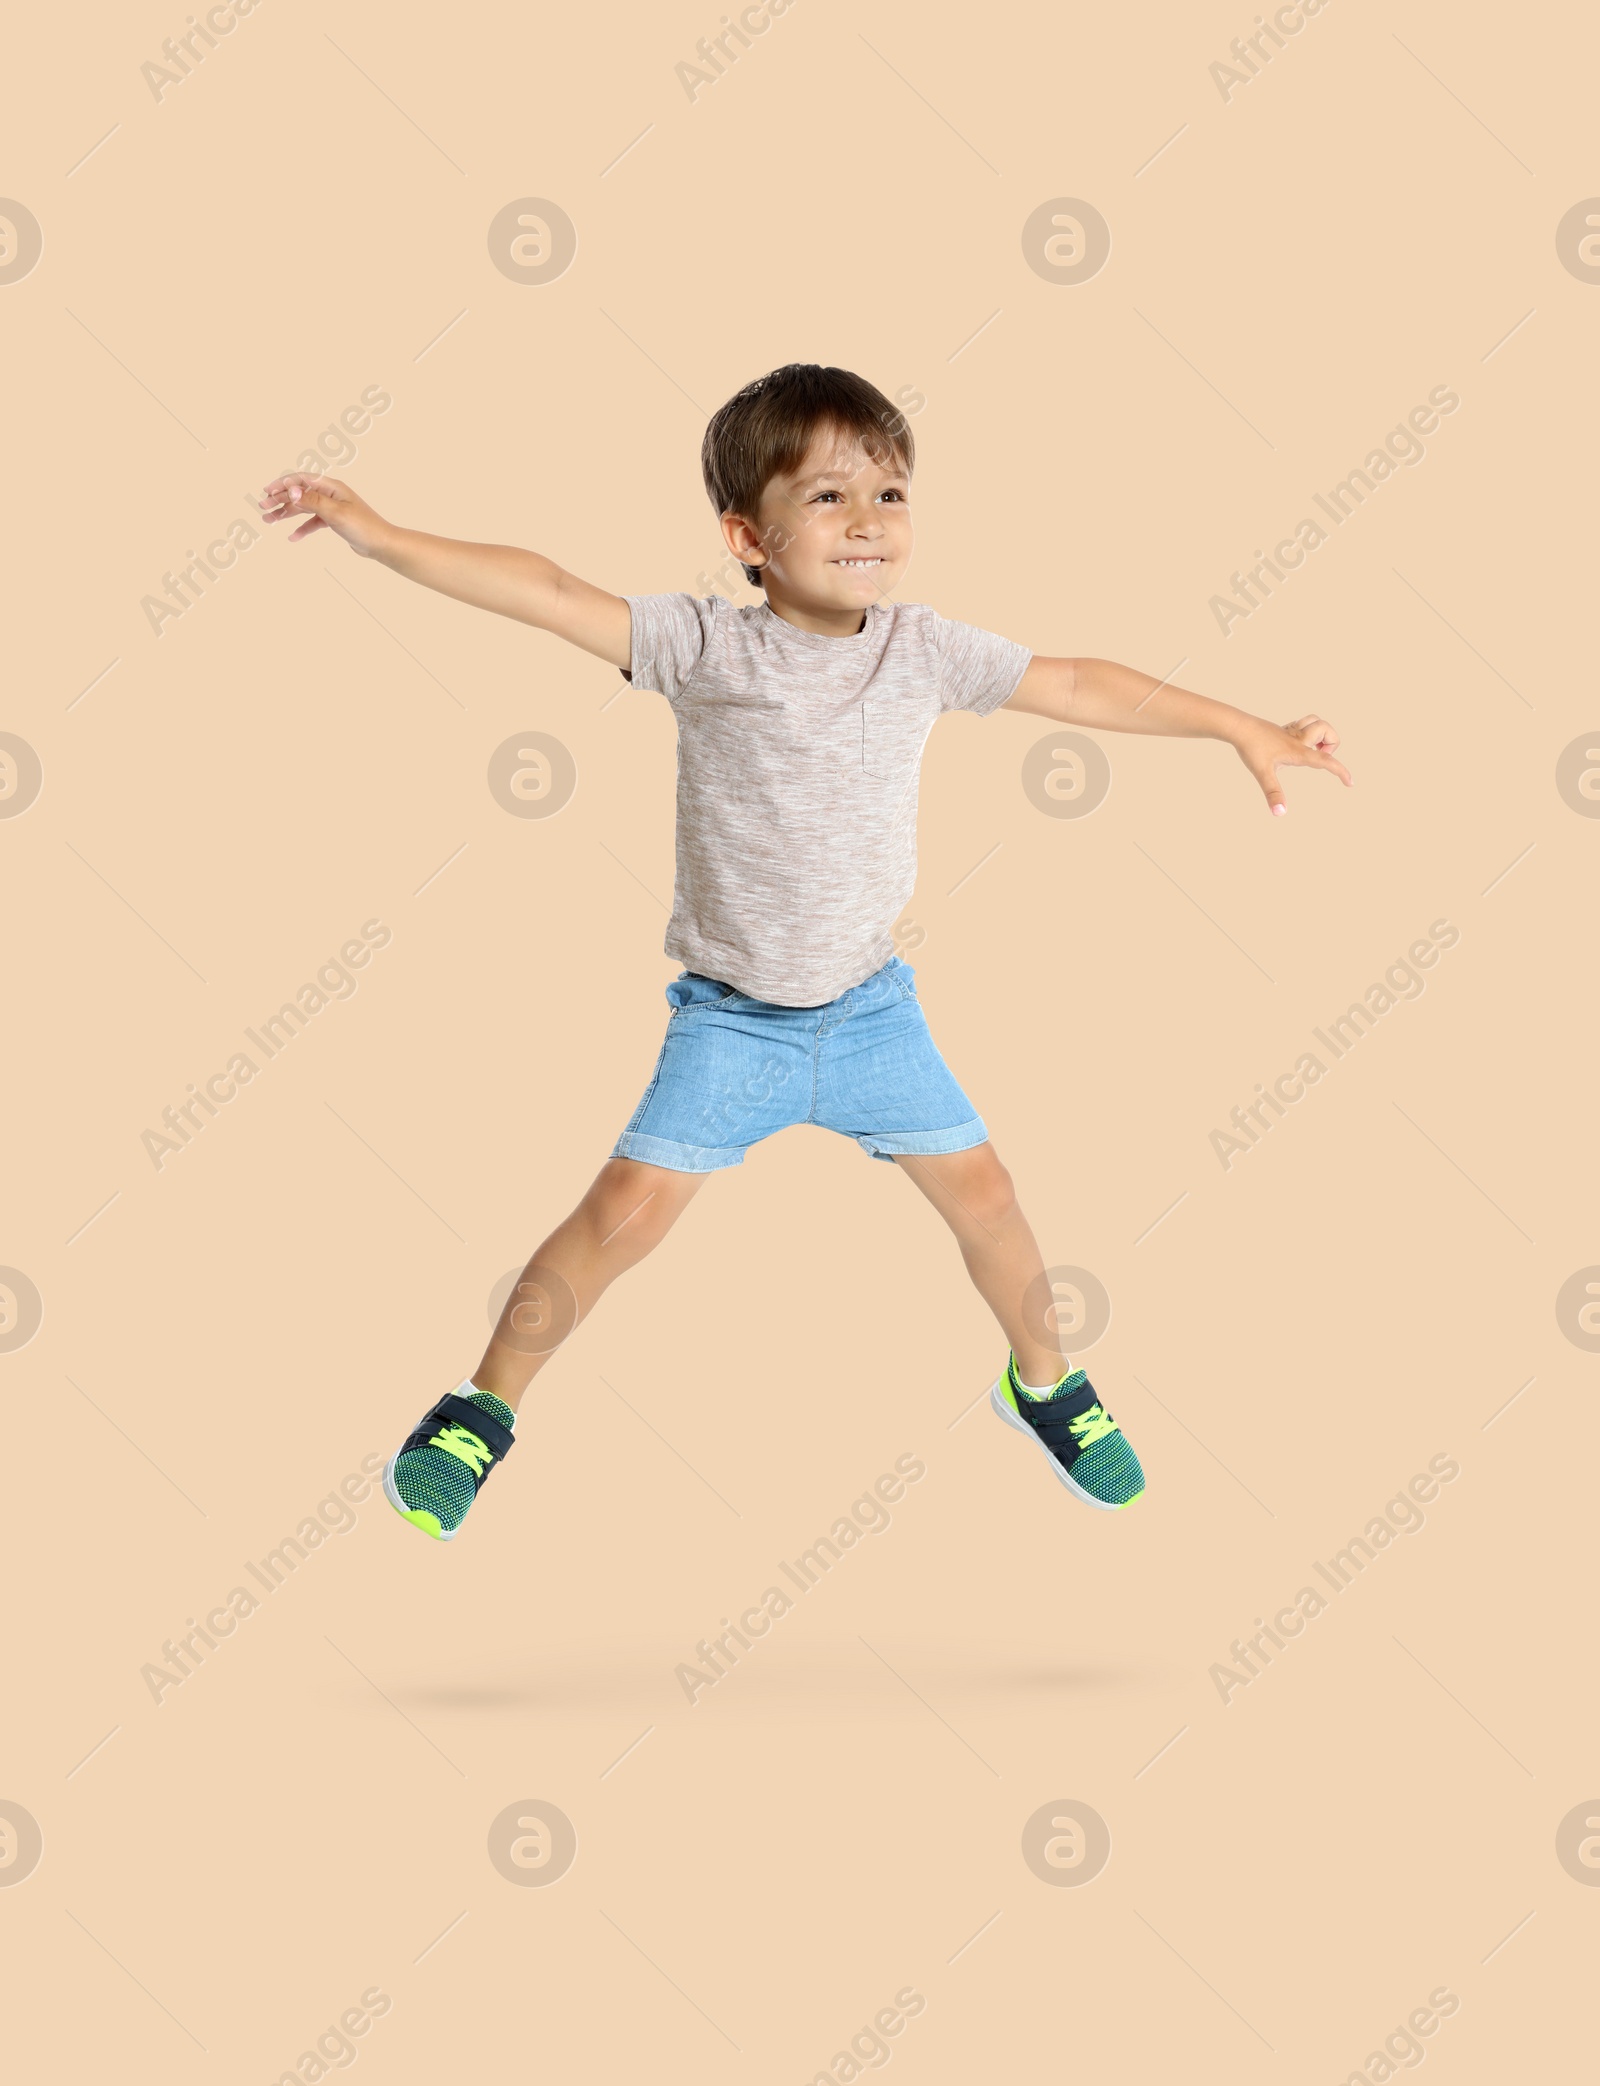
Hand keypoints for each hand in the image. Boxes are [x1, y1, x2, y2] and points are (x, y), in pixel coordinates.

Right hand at [260, 473, 389, 558]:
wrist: (382, 544)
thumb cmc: (363, 527)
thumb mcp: (335, 513)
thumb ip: (312, 501)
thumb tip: (291, 489)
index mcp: (331, 487)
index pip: (301, 479)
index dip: (282, 484)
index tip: (267, 492)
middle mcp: (330, 494)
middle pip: (299, 493)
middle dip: (280, 499)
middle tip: (262, 508)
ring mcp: (332, 507)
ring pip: (303, 507)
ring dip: (286, 513)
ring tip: (269, 521)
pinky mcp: (334, 521)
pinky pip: (313, 522)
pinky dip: (302, 528)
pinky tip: (292, 537)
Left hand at [1231, 713, 1350, 815]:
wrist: (1239, 727)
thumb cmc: (1252, 749)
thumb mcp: (1262, 773)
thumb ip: (1273, 793)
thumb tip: (1280, 813)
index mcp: (1298, 752)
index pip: (1326, 761)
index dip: (1340, 772)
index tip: (1349, 783)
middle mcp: (1299, 739)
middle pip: (1328, 731)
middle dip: (1332, 744)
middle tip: (1318, 756)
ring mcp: (1292, 732)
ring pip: (1317, 721)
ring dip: (1321, 733)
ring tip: (1310, 747)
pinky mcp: (1284, 729)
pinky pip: (1304, 724)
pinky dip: (1308, 731)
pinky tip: (1295, 743)